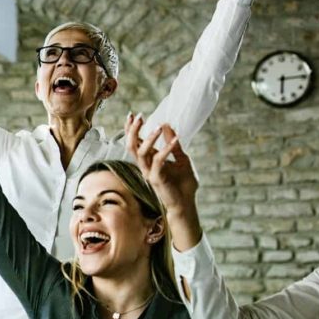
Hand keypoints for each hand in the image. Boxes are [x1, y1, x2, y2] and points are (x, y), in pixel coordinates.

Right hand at [126, 115, 201, 250]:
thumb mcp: (182, 160)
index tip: (132, 114)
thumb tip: (168, 125)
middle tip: (138, 116)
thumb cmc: (184, 185)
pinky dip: (166, 149)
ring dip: (149, 138)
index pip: (135, 142)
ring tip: (159, 126)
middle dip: (133, 130)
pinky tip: (175, 140)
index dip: (131, 129)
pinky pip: (158, 161)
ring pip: (140, 153)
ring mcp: (149, 173)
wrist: (187, 204)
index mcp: (149, 161)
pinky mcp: (156, 179)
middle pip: (132, 146)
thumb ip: (174, 145)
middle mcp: (146, 166)